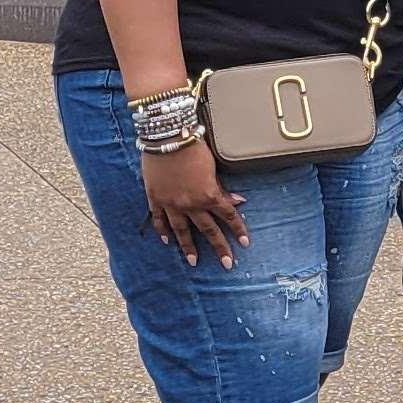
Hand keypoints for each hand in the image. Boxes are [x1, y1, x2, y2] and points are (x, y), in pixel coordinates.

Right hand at [141, 136, 248, 261]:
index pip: (228, 216)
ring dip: (189, 247)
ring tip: (194, 261)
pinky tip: (167, 241)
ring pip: (182, 231)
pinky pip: (159, 220)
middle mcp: (191, 204)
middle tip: (227, 264)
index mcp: (208, 194)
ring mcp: (172, 204)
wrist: (166, 137)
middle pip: (208, 230)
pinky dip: (163, 231)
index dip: (238, 229)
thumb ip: (221, 188)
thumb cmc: (192, 148)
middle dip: (219, 248)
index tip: (245, 243)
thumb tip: (237, 200)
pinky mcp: (156, 199)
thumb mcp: (212, 167)